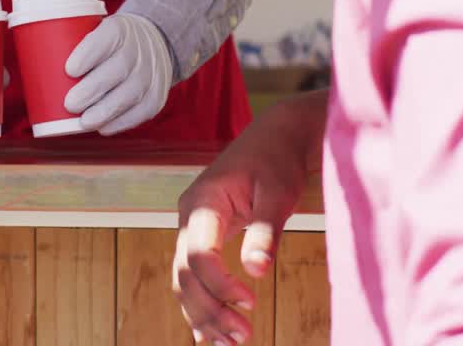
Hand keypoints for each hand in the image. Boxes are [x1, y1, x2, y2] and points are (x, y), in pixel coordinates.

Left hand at [64, 13, 173, 134]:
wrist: (153, 44)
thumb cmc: (107, 43)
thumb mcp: (95, 29)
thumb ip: (66, 43)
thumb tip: (18, 66)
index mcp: (119, 29)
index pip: (106, 38)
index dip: (89, 53)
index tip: (69, 69)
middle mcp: (138, 50)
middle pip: (117, 69)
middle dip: (93, 89)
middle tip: (69, 103)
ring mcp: (151, 74)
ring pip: (130, 93)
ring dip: (106, 110)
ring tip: (84, 122)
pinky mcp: (157, 96)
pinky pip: (141, 111)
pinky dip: (122, 121)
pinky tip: (104, 128)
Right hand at [172, 92, 326, 344]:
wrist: (275, 137)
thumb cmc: (278, 160)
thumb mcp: (277, 192)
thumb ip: (265, 231)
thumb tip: (258, 270)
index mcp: (202, 201)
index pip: (200, 254)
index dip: (221, 284)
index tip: (251, 304)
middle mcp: (189, 216)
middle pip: (184, 274)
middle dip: (209, 310)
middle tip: (242, 338)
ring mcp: (192, 228)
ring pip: (184, 280)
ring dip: (203, 314)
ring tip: (231, 343)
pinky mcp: (203, 237)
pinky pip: (193, 276)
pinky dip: (201, 304)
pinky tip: (211, 335)